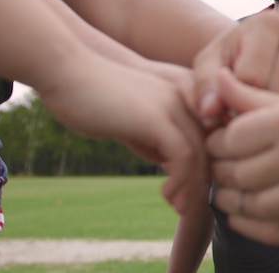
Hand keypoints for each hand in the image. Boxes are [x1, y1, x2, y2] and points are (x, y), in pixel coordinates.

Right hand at [36, 54, 208, 214]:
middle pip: (211, 145)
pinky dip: (180, 182)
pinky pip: (183, 156)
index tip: (187, 190)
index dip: (204, 165)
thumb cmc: (96, 96)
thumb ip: (157, 138)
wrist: (67, 71)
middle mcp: (190, 95)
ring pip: (202, 154)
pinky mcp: (158, 117)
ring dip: (193, 187)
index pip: (211, 134)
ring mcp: (176, 104)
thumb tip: (172, 166)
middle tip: (186, 206)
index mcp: (188, 92)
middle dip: (202, 180)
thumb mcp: (136, 120)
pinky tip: (166, 194)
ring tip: (178, 206)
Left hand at [192, 8, 278, 125]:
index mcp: (267, 23)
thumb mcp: (208, 68)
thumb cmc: (228, 60)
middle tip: (236, 115)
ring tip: (252, 110)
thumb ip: (203, 88)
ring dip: (271, 115)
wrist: (252, 52)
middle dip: (252, 111)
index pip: (250, 79)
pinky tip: (272, 111)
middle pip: (275, 90)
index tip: (222, 107)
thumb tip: (210, 111)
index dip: (232, 102)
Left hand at [205, 71, 278, 244]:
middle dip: (220, 171)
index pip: (229, 141)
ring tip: (227, 191)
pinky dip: (250, 226)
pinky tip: (241, 214)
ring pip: (250, 206)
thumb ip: (251, 95)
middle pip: (236, 175)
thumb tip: (217, 80)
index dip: (216, 142)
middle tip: (219, 166)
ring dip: (230, 200)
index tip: (218, 142)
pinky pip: (275, 232)